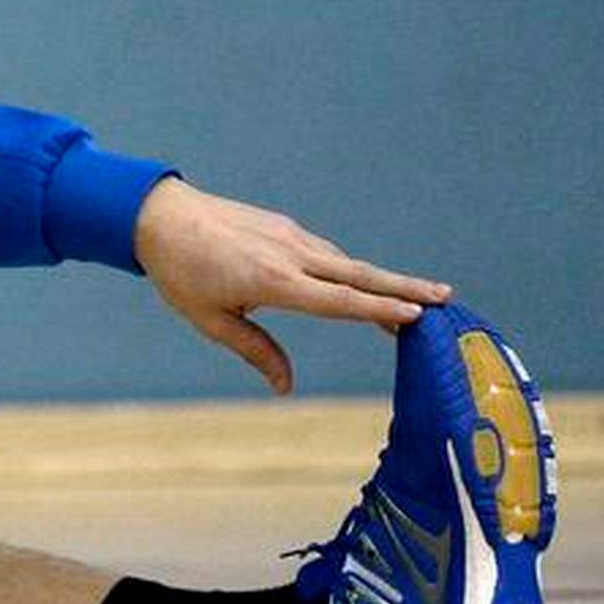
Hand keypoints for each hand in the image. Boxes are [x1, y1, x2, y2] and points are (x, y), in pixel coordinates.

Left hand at [132, 177, 448, 395]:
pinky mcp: (286, 227)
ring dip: (382, 279)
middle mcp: (290, 254)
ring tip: (419, 298)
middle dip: (404, 287)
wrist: (158, 216)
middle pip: (358, 274)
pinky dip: (351, 269)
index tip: (416, 315)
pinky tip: (363, 283)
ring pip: (345, 263)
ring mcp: (290, 236)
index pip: (337, 299)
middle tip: (445, 298)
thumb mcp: (210, 321)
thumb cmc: (180, 273)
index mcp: (273, 281)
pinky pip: (326, 253)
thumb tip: (286, 388)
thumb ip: (256, 351)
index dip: (377, 310)